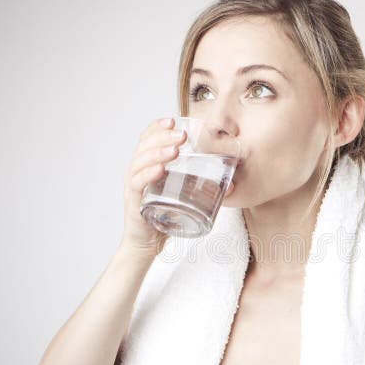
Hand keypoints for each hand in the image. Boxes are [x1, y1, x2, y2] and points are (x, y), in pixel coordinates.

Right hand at [119, 117, 186, 256]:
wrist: (147, 244)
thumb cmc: (166, 217)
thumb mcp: (183, 195)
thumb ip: (200, 186)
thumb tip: (231, 184)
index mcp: (147, 165)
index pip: (148, 139)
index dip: (158, 127)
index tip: (173, 120)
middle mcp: (136, 171)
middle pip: (145, 145)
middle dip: (163, 136)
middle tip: (182, 135)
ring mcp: (133, 185)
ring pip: (140, 161)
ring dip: (158, 153)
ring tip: (176, 150)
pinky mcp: (134, 201)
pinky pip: (137, 183)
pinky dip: (147, 174)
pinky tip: (160, 170)